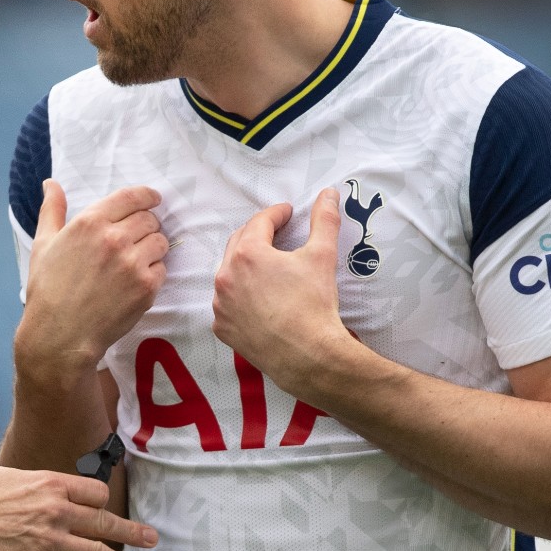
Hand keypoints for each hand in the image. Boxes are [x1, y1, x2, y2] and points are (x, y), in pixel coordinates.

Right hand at [0, 466, 156, 550]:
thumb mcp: (10, 478)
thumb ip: (36, 484)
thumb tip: (47, 485)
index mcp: (50, 485)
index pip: (94, 492)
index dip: (105, 504)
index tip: (111, 513)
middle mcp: (56, 511)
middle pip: (105, 522)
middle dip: (132, 533)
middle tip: (153, 540)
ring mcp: (48, 541)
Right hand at [16, 181, 167, 381]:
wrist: (60, 334)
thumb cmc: (48, 289)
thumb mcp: (44, 244)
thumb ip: (52, 210)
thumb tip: (50, 184)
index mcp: (90, 222)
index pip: (131, 197)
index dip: (146, 196)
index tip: (153, 199)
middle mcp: (114, 238)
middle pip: (149, 219)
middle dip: (146, 225)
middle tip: (135, 239)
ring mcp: (133, 263)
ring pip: (160, 242)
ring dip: (152, 248)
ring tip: (135, 261)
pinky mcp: (146, 287)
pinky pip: (162, 268)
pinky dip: (152, 272)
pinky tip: (134, 281)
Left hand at [211, 189, 353, 391]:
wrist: (307, 356)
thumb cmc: (314, 305)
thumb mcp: (322, 256)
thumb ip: (324, 220)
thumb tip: (329, 194)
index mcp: (247, 254)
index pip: (259, 222)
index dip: (276, 214)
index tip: (287, 213)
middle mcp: (225, 276)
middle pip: (239, 244)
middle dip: (258, 235)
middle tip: (276, 233)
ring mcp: (221, 304)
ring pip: (229, 274)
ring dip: (245, 265)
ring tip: (266, 266)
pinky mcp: (222, 327)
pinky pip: (227, 303)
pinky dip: (239, 296)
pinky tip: (257, 298)